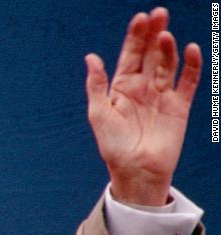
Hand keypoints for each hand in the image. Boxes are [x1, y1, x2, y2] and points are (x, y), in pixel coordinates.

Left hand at [85, 7, 200, 205]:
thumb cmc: (113, 146)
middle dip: (154, 34)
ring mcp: (163, 95)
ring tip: (166, 36)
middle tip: (159, 14)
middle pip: (151, 54)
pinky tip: (191, 50)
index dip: (135, 37)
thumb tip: (91, 57)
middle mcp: (144, 87)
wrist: (135, 171)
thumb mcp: (99, 114)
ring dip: (168, 49)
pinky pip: (189, 82)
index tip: (140, 19)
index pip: (130, 55)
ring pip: (168, 64)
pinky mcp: (180, 106)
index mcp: (122, 86)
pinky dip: (192, 66)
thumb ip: (96, 85)